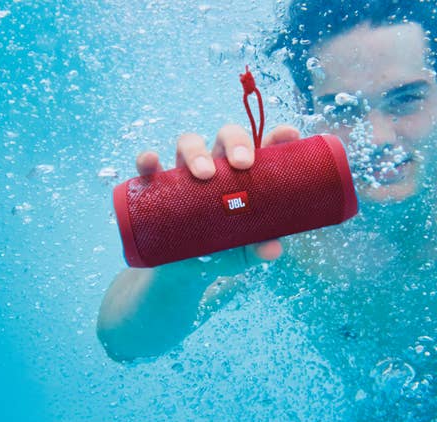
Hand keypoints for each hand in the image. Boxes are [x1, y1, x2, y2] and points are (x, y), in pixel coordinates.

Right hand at [135, 124, 300, 260]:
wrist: (184, 271)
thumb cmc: (223, 251)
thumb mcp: (244, 252)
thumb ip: (259, 248)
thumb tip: (273, 249)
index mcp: (244, 175)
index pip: (263, 147)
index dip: (277, 137)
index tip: (289, 135)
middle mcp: (217, 166)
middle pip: (227, 136)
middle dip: (236, 142)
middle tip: (243, 164)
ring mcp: (186, 173)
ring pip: (189, 143)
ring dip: (196, 152)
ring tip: (204, 174)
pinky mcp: (158, 186)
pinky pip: (149, 167)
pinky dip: (148, 160)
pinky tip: (150, 162)